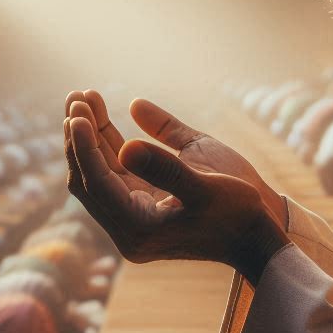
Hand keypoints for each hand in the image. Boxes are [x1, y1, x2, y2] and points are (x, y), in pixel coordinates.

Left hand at [64, 110, 287, 282]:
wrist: (257, 234)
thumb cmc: (238, 212)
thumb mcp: (206, 186)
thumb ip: (165, 166)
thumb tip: (126, 146)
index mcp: (138, 229)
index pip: (98, 184)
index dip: (84, 148)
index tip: (77, 115)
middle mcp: (129, 227)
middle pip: (90, 177)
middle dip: (80, 137)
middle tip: (75, 98)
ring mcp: (135, 215)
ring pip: (101, 171)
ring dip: (91, 135)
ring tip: (82, 98)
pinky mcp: (146, 201)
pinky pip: (117, 169)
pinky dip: (108, 142)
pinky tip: (101, 113)